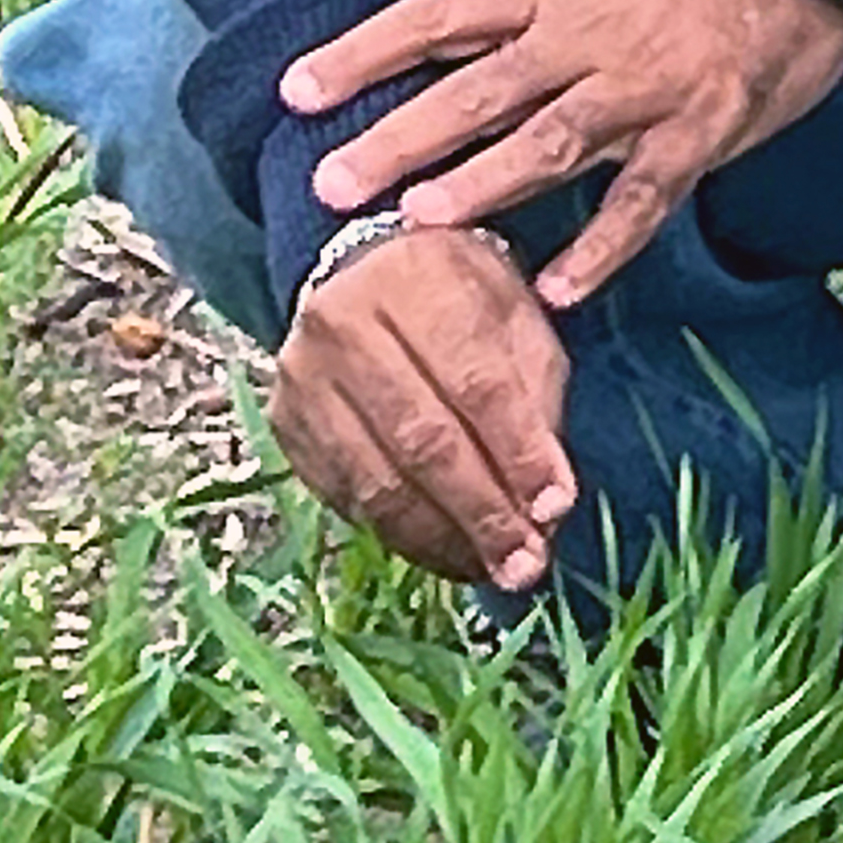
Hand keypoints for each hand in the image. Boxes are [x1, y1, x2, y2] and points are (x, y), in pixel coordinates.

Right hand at [271, 227, 579, 590]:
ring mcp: (303, 377)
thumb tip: (547, 505)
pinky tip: (445, 553)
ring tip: (493, 570)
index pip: (476, 384)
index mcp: (418, 280)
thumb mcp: (518, 320)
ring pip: (376, 478)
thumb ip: (537, 403)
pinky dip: (401, 534)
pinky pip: (345, 495)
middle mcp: (345, 323)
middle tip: (526, 565)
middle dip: (481, 512)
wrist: (368, 272)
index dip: (518, 453)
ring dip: (441, 538)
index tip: (556, 508)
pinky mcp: (285, 422)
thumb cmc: (463, 299)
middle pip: (422, 439)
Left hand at [285, 0, 842, 311]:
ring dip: (484, 181)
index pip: (439, 18)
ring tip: (421, 222)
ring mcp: (645, 88)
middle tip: (333, 183)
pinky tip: (558, 288)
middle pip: (480, 88)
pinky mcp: (701, 132)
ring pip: (553, 138)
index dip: (365, 51)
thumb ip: (521, 31)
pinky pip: (643, 197)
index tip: (295, 89)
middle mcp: (588, 38)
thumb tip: (429, 76)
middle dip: (402, 136)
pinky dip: (601, 245)